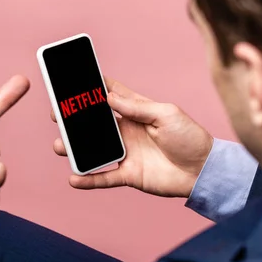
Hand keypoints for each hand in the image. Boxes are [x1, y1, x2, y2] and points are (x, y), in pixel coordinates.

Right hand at [51, 78, 212, 197]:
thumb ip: (136, 107)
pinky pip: (104, 177)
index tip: (72, 82)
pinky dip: (89, 179)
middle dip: (75, 120)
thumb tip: (108, 97)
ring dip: (75, 149)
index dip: (93, 89)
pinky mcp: (129, 174)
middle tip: (57, 114)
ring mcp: (126, 153)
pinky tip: (73, 179)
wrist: (204, 170)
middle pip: (95, 124)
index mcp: (137, 112)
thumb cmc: (190, 137)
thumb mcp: (166, 114)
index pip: (110, 97)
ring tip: (60, 146)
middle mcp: (127, 132)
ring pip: (94, 150)